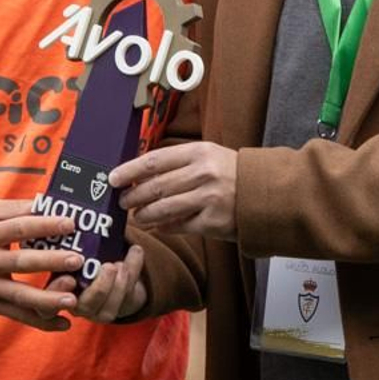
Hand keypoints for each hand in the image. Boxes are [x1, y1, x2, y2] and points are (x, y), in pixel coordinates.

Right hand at [0, 199, 84, 331]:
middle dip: (51, 261)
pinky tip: (65, 323)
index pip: (18, 228)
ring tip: (73, 299)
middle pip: (21, 263)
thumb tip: (49, 203)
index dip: (45, 225)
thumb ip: (16, 208)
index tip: (71, 223)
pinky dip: (42, 322)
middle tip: (77, 259)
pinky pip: (19, 315)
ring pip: (20, 296)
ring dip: (48, 299)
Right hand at [50, 245, 146, 323]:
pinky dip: (133, 271)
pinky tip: (135, 251)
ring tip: (122, 262)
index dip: (57, 292)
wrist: (107, 265)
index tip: (69, 278)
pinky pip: (127, 298)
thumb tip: (55, 213)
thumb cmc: (81, 251)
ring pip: (108, 309)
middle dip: (100, 288)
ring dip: (119, 283)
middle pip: (85, 306)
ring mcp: (95, 312)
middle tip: (109, 267)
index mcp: (55, 291)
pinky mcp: (116, 310)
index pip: (48, 302)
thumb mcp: (68, 244)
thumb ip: (61, 239)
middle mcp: (74, 305)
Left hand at [111, 142, 237, 240]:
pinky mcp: (213, 221)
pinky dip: (164, 227)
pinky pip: (179, 226)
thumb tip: (141, 174)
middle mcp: (203, 174)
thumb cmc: (230, 173)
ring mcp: (208, 198)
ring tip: (136, 217)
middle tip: (122, 202)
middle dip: (133, 196)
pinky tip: (157, 227)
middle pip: (156, 186)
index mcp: (199, 152)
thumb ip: (177, 162)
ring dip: (144, 215)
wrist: (265, 193)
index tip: (113, 178)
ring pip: (164, 208)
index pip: (154, 161)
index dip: (130, 170)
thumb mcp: (207, 156)